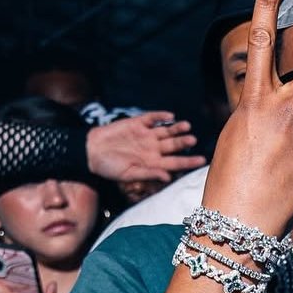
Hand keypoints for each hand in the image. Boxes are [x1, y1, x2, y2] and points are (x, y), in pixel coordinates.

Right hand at [86, 112, 206, 185]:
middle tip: (192, 140)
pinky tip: (170, 116)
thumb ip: (149, 174)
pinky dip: (161, 117)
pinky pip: (152, 118)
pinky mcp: (137, 123)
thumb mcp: (129, 174)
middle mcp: (153, 149)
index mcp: (153, 163)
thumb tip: (168, 177)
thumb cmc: (109, 168)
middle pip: (174, 145)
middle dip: (183, 142)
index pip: (176, 162)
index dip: (189, 161)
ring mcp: (146, 135)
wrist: (91, 151)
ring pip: (167, 131)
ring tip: (187, 126)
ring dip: (177, 129)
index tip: (202, 160)